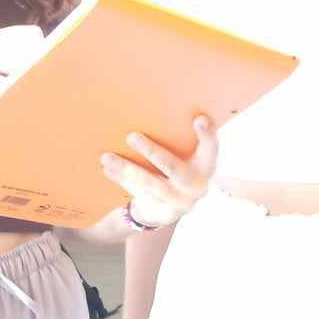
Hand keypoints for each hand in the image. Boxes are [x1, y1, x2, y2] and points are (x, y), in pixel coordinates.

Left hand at [98, 116, 217, 229]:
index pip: (211, 148)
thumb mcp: (184, 156)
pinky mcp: (162, 212)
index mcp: (206, 165)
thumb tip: (146, 106)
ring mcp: (180, 201)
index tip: (199, 118)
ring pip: (152, 184)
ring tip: (107, 157)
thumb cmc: (176, 168)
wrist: (168, 208)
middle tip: (132, 136)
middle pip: (174, 168)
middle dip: (152, 152)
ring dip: (129, 169)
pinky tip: (108, 168)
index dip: (208, 134)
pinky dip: (122, 179)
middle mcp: (197, 185)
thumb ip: (177, 140)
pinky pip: (139, 193)